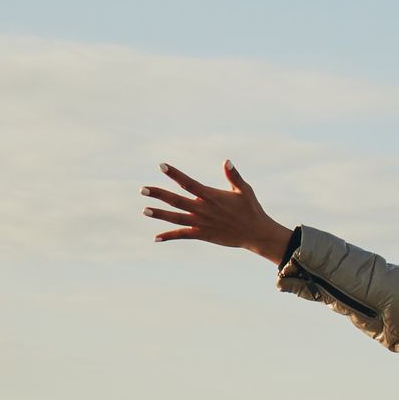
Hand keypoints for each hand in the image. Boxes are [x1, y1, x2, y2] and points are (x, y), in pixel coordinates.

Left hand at [142, 160, 291, 262]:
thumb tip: (226, 161)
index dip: (175, 174)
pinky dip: (169, 236)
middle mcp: (203, 209)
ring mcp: (201, 223)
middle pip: (176, 200)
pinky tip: (156, 237)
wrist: (255, 233)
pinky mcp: (202, 234)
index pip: (188, 183)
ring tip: (144, 210)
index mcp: (211, 196)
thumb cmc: (251, 209)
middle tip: (143, 189)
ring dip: (159, 214)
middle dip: (159, 194)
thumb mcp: (244, 190)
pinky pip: (183, 235)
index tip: (162, 166)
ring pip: (176, 218)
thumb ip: (233, 176)